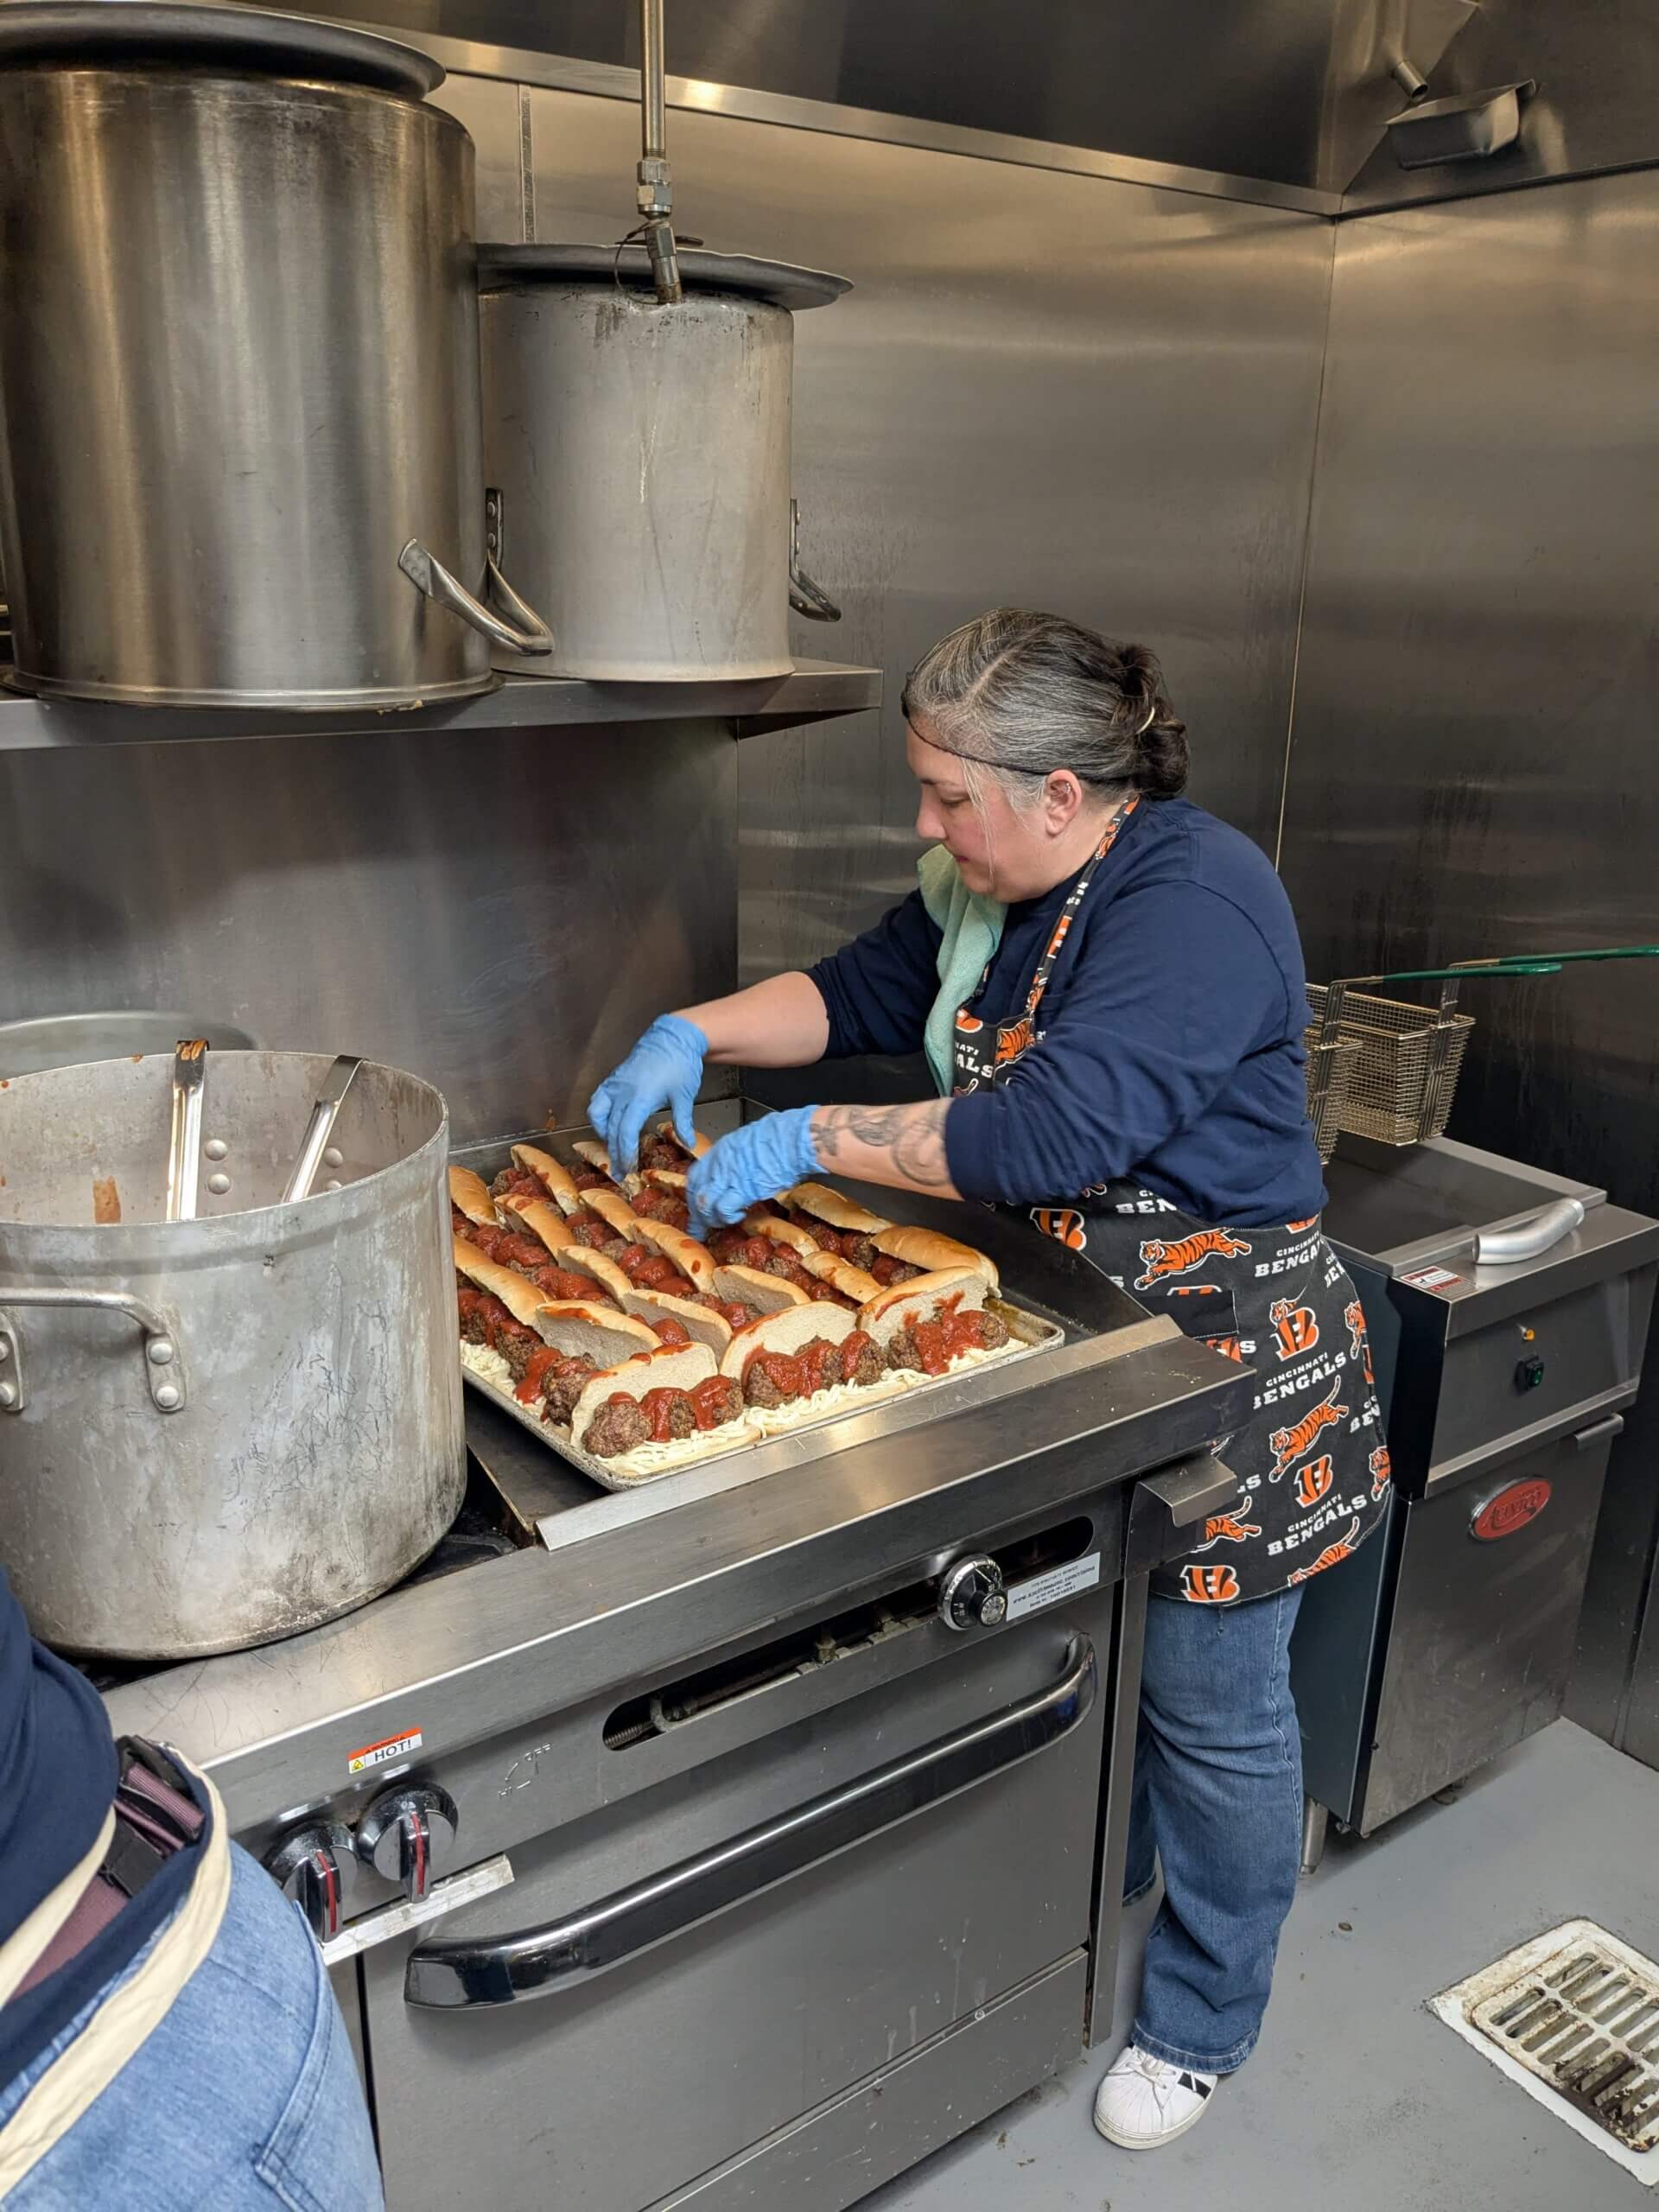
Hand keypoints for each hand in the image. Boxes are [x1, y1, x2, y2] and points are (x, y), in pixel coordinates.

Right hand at [586, 1015, 707, 1172]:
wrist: (673, 1037)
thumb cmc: (681, 1065)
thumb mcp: (685, 1095)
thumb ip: (683, 1121)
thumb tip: (687, 1143)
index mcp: (641, 1097)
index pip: (626, 1131)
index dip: (625, 1152)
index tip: (629, 1168)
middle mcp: (623, 1092)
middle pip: (612, 1128)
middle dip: (615, 1152)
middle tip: (620, 1171)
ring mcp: (615, 1084)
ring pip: (598, 1115)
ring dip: (603, 1135)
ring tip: (612, 1149)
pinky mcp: (613, 1079)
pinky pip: (597, 1100)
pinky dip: (598, 1116)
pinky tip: (606, 1125)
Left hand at [686, 1109, 821, 1236]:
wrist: (793, 1139)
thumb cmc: (782, 1137)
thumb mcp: (751, 1141)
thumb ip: (739, 1157)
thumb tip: (741, 1171)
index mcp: (721, 1150)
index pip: (695, 1177)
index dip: (694, 1195)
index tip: (696, 1206)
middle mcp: (719, 1163)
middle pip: (695, 1193)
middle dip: (697, 1214)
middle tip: (702, 1228)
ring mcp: (728, 1176)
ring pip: (704, 1204)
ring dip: (712, 1219)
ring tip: (724, 1223)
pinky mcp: (743, 1190)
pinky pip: (724, 1209)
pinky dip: (729, 1217)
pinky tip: (740, 1216)